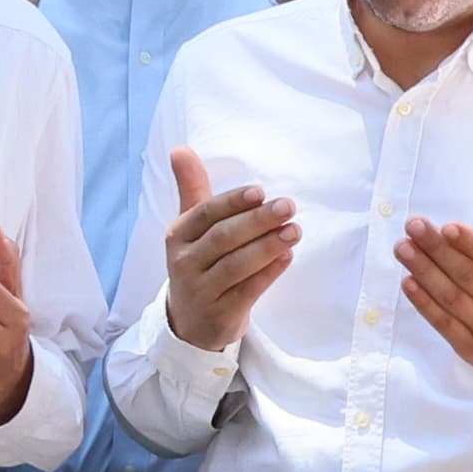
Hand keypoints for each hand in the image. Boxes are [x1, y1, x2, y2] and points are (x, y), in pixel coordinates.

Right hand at [160, 147, 299, 348]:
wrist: (190, 323)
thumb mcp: (191, 228)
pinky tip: (287, 257)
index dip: (232, 202)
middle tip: (287, 206)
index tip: (260, 191)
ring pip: (236, 266)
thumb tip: (180, 149)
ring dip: (267, 246)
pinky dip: (268, 273)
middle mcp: (184, 263)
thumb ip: (192, 189)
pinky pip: (248, 291)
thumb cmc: (198, 263)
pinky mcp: (220, 314)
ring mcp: (201, 291)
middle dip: (256, 221)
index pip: (205, 214)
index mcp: (177, 236)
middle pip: (222, 238)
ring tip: (295, 230)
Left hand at [401, 192, 472, 380]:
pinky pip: (443, 324)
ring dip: (424, 271)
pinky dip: (423, 303)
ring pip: (452, 299)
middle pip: (470, 277)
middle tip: (414, 226)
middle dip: (438, 250)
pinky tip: (408, 281)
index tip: (447, 227)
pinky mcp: (472, 350)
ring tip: (403, 248)